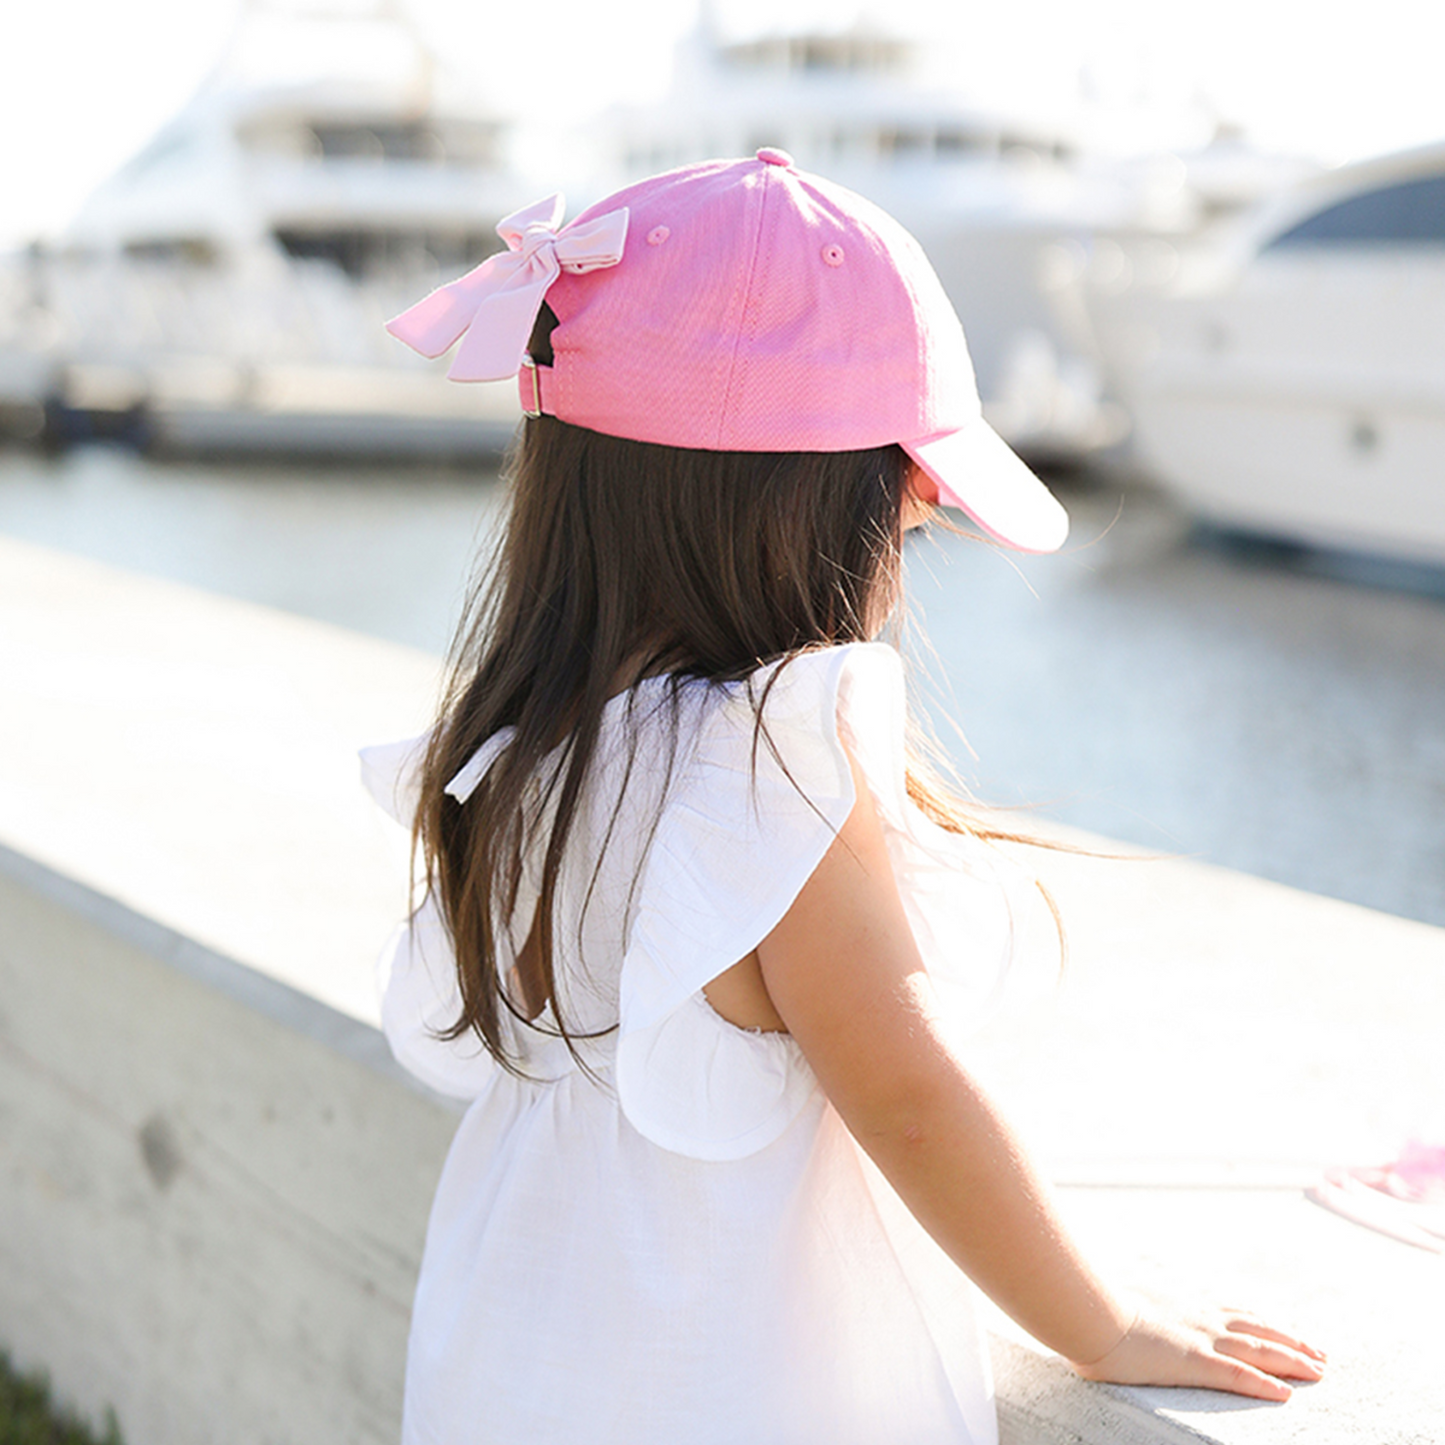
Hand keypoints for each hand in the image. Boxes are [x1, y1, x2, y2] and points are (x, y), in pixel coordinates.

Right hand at [1070, 1295, 1326, 1401]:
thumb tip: (1121, 1297)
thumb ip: (1133, 1299)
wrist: (1089, 1308)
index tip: (1285, 1328)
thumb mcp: (1121, 1294)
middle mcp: (1200, 1319)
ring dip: (1292, 1361)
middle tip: (1320, 1354)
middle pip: (1257, 1329)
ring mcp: (1200, 1340)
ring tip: (1320, 1371)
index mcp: (1184, 1304)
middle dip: (1291, 1342)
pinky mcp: (1193, 1363)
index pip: (1234, 1312)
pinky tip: (1286, 1395)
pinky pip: (1237, 1377)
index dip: (1263, 1322)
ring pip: (1258, 1350)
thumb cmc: (1095, 1302)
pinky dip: (1264, 1385)